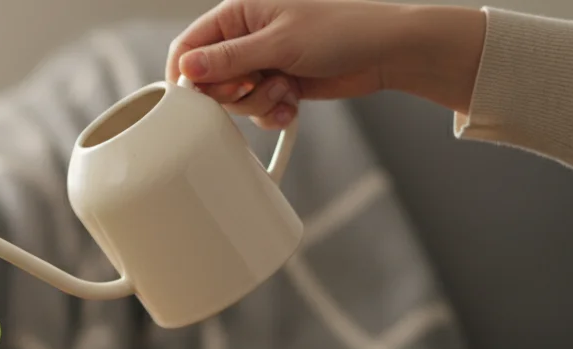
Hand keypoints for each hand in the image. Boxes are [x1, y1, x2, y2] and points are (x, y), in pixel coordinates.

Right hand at [166, 0, 486, 129]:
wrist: (386, 52)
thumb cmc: (342, 31)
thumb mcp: (279, 44)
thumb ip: (228, 59)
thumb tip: (186, 69)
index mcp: (239, 13)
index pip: (189, 45)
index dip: (188, 75)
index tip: (197, 97)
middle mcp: (247, 36)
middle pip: (209, 79)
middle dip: (233, 93)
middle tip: (255, 85)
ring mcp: (262, 62)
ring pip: (234, 99)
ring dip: (258, 103)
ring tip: (286, 89)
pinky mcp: (277, 84)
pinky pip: (256, 110)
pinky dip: (272, 112)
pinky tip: (292, 103)